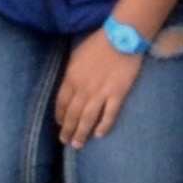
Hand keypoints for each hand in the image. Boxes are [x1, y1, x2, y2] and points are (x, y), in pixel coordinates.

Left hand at [54, 21, 144, 145]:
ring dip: (81, 133)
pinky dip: (103, 126)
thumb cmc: (98, 43)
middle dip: (68, 130)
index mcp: (71, 78)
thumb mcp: (76, 55)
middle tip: (65, 142)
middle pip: (73, 114)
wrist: (122, 37)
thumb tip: (68, 86)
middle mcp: (83, 89)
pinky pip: (109, 115)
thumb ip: (71, 73)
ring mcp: (100, 93)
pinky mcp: (117, 95)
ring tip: (77, 145)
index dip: (60, 116)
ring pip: (87, 118)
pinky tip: (99, 135)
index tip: (60, 125)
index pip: (61, 103)